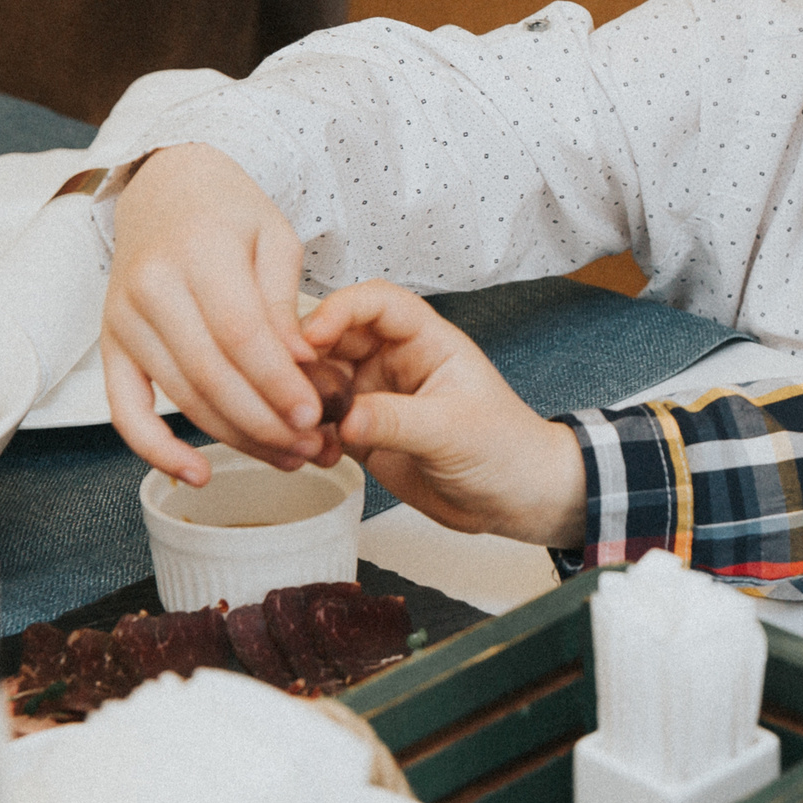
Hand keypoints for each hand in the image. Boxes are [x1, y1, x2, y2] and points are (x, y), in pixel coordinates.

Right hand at [103, 144, 324, 482]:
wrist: (166, 188)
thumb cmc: (230, 212)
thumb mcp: (275, 238)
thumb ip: (285, 302)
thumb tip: (303, 364)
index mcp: (198, 251)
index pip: (240, 333)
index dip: (278, 382)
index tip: (314, 414)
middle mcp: (150, 286)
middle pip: (210, 374)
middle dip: (264, 421)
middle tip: (310, 447)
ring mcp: (123, 318)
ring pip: (181, 397)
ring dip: (234, 438)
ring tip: (286, 457)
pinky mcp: (110, 343)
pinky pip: (124, 409)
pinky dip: (155, 449)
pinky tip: (195, 474)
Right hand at [300, 282, 588, 546]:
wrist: (516, 499)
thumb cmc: (507, 449)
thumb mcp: (452, 430)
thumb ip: (396, 421)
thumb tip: (344, 418)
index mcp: (426, 340)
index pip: (375, 303)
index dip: (338, 311)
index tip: (311, 337)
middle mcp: (395, 361)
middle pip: (333, 339)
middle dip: (305, 360)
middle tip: (286, 390)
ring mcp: (375, 397)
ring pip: (318, 383)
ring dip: (300, 402)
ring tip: (298, 430)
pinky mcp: (363, 434)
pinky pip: (319, 424)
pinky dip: (306, 436)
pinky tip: (312, 454)